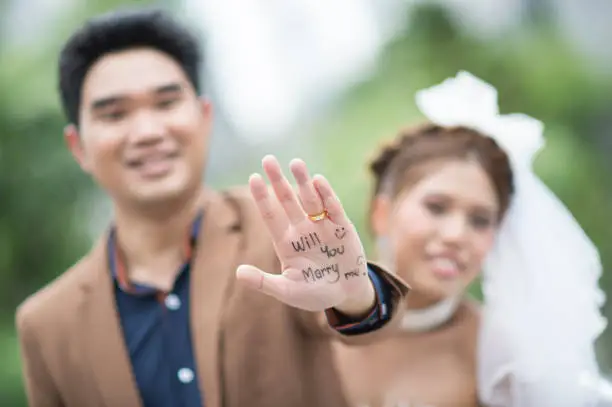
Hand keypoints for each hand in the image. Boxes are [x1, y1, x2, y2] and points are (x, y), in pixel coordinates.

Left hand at [236, 155, 374, 314]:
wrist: (347, 295)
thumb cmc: (315, 294)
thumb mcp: (288, 291)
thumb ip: (264, 282)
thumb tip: (238, 273)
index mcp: (286, 243)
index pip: (271, 215)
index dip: (263, 197)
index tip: (253, 178)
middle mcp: (302, 229)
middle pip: (287, 201)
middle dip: (278, 181)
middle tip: (268, 159)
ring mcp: (322, 226)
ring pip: (310, 199)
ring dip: (303, 181)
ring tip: (295, 162)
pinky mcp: (342, 227)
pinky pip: (333, 208)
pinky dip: (327, 195)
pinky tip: (318, 180)